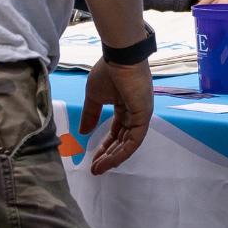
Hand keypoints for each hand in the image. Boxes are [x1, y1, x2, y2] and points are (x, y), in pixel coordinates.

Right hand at [80, 58, 153, 174]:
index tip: (92, 160)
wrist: (120, 58)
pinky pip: (135, 139)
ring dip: (114, 157)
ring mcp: (140, 114)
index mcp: (124, 106)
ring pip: (128, 143)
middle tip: (95, 169)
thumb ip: (90, 115)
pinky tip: (111, 160)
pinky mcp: (144, 115)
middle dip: (108, 155)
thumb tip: (83, 133)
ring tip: (99, 168)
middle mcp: (134, 112)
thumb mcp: (94, 96)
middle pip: (122, 140)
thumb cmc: (108, 72)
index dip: (104, 146)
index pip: (116, 131)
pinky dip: (124, 152)